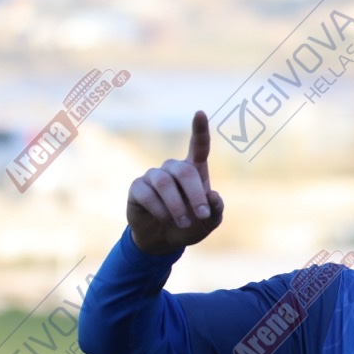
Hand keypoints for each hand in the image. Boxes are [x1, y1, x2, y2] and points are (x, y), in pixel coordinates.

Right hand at [127, 111, 224, 254]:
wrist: (163, 240)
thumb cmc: (190, 225)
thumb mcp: (209, 222)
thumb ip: (216, 210)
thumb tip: (213, 196)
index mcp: (194, 170)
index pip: (198, 146)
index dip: (199, 129)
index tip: (200, 113)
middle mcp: (173, 168)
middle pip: (184, 171)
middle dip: (195, 195)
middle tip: (202, 216)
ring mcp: (153, 176)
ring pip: (165, 184)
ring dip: (177, 206)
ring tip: (183, 223)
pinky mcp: (137, 187)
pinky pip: (148, 195)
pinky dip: (160, 210)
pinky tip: (164, 219)